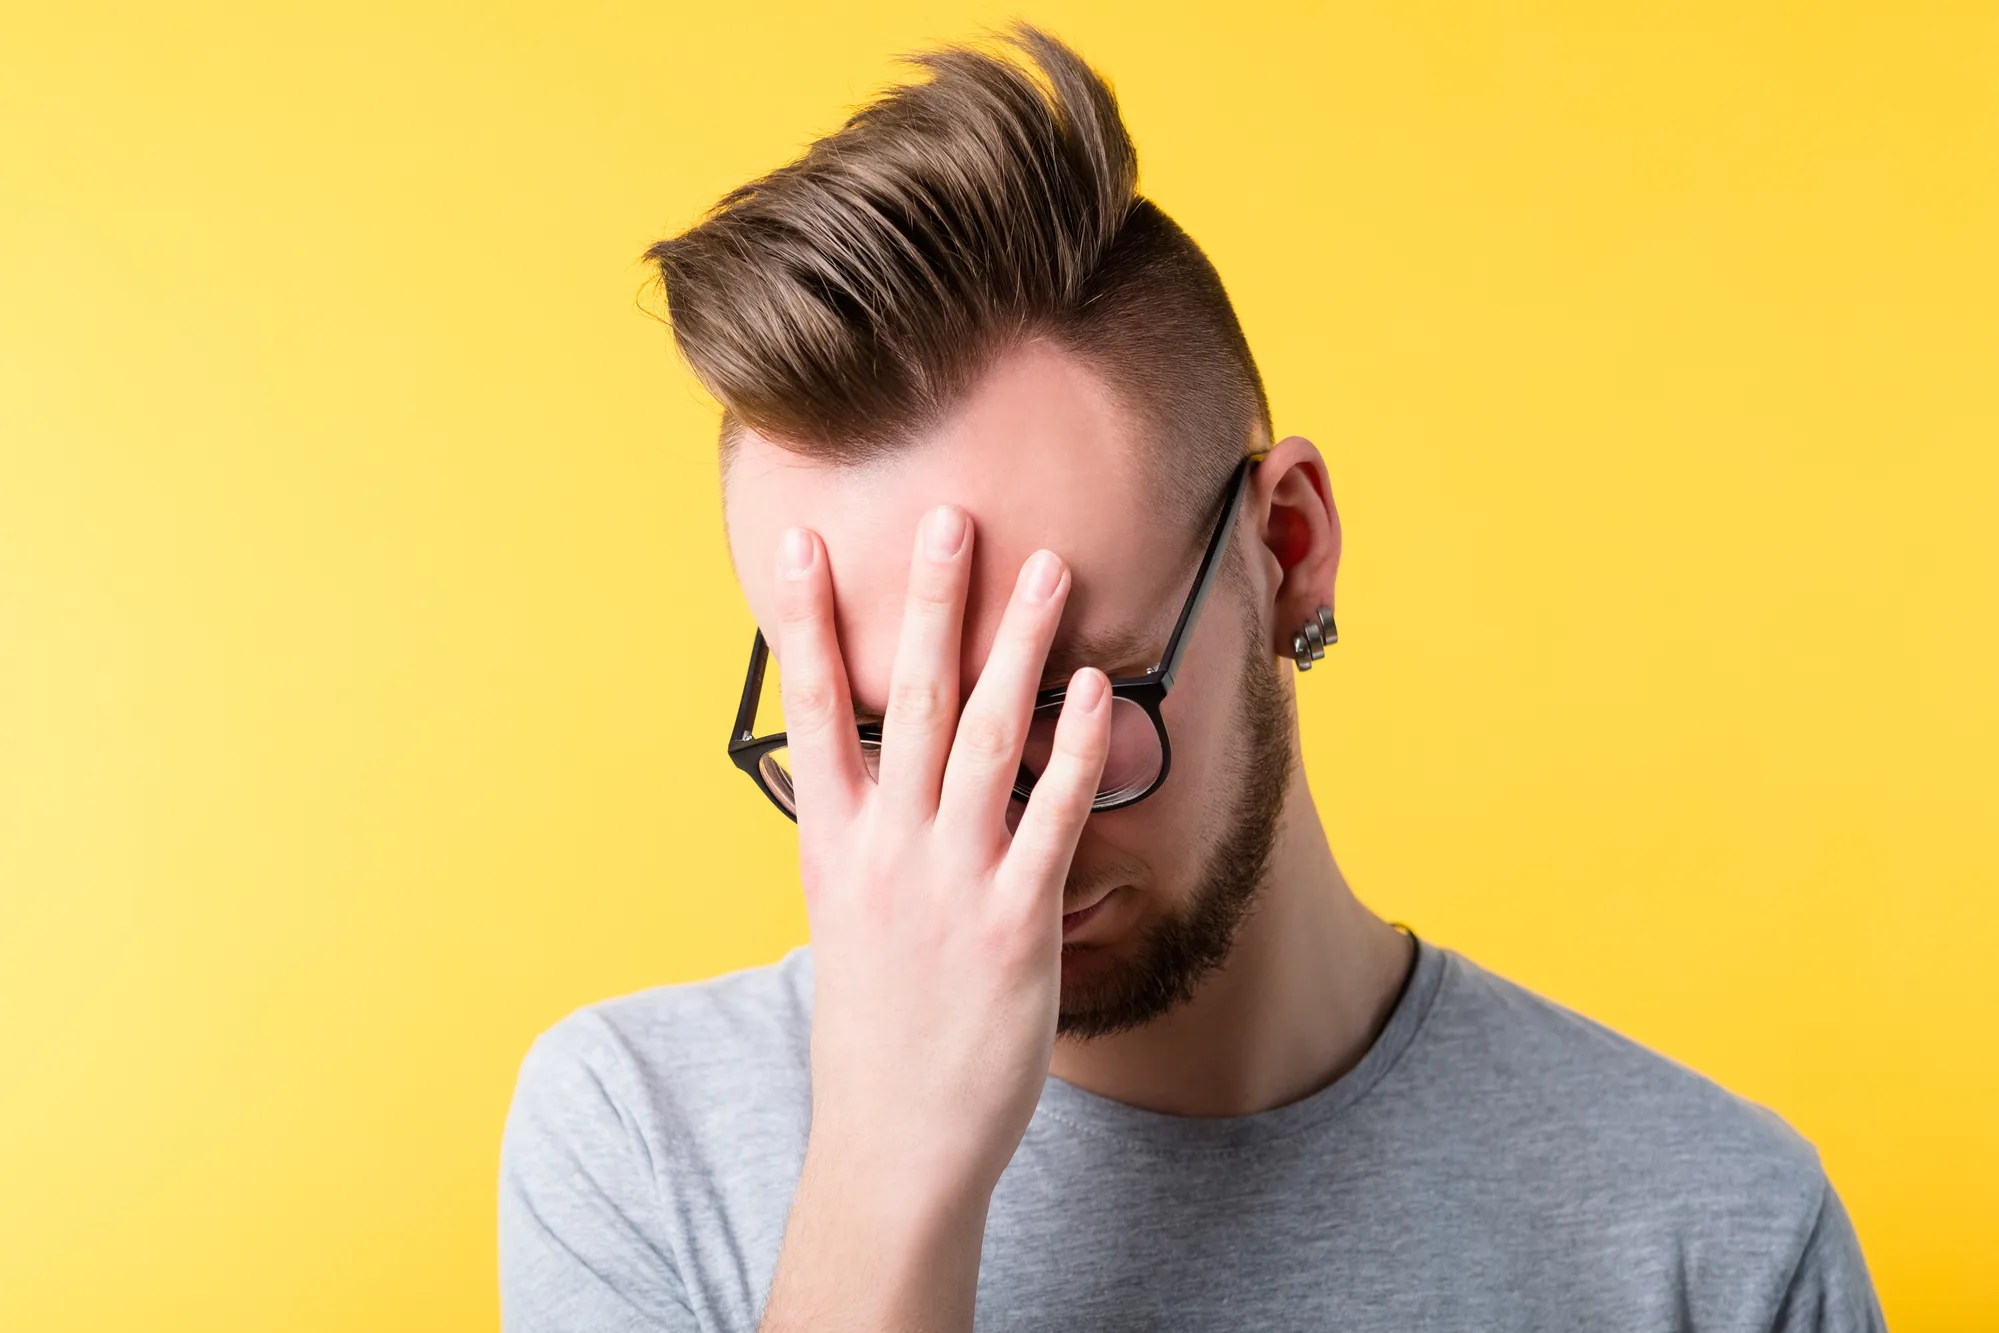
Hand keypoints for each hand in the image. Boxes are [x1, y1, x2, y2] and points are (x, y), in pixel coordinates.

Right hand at [773, 503, 1111, 1204]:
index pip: (812, 711)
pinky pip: (1053, 815)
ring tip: (1047, 569)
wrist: (895, 1138)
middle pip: (906, 701)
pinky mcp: (1015, 922)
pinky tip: (1097, 689)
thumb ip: (863, 837)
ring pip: (984, 739)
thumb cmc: (875, 1025)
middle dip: (930, 603)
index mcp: (832, 844)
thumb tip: (879, 775)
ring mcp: (950, 882)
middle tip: (951, 518)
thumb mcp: (843, 916)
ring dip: (1018, 647)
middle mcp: (885, 849)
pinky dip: (1077, 748)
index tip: (802, 545)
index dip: (806, 623)